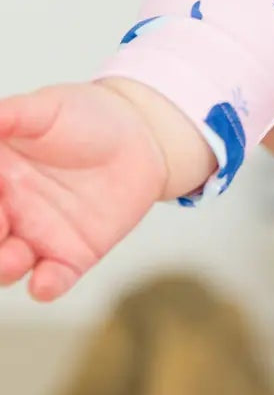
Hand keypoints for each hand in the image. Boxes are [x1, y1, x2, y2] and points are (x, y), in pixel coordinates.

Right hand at [0, 82, 167, 300]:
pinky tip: (45, 281)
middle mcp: (8, 211)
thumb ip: (12, 115)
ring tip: (12, 258)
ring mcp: (37, 236)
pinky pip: (52, 280)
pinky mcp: (71, 255)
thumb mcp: (46, 108)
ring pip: (7, 265)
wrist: (140, 135)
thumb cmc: (87, 117)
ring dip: (3, 268)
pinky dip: (45, 286)